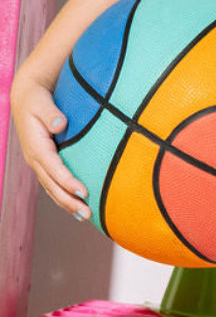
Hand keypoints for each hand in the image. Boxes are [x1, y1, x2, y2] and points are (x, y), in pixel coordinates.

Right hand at [10, 73, 90, 219]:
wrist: (26, 99)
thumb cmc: (38, 100)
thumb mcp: (42, 102)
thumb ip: (51, 113)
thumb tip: (60, 124)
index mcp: (36, 146)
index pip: (53, 167)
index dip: (67, 181)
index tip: (84, 192)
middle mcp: (35, 158)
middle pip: (52, 185)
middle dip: (68, 201)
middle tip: (88, 214)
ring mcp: (37, 163)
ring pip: (51, 188)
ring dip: (67, 204)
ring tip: (85, 216)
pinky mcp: (43, 164)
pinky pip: (53, 184)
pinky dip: (63, 196)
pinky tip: (77, 206)